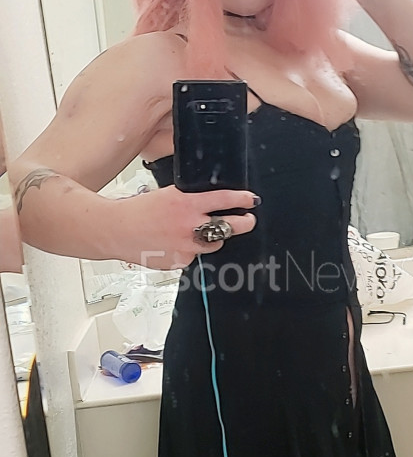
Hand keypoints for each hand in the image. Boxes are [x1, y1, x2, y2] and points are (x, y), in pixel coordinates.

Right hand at [115, 186, 258, 269]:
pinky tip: (174, 243)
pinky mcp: (180, 262)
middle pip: (229, 227)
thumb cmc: (138, 210)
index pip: (224, 200)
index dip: (242, 199)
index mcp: (187, 204)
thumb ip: (190, 200)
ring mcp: (186, 246)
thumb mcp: (167, 195)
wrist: (116, 230)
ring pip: (214, 244)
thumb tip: (210, 202)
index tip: (251, 200)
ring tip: (199, 232)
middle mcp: (189, 226)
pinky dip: (189, 250)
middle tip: (248, 220)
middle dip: (244, 223)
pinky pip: (194, 256)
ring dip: (213, 238)